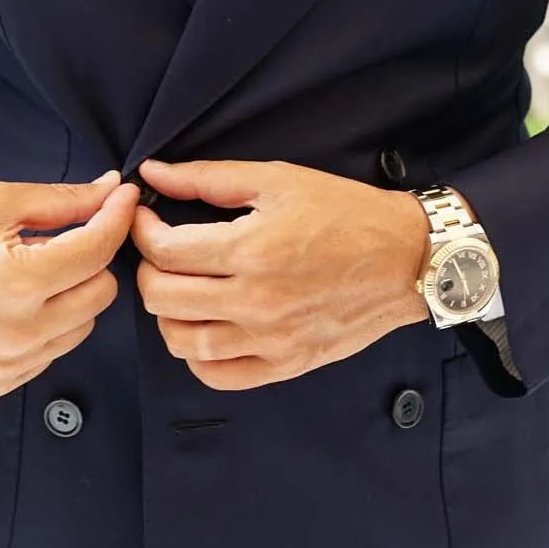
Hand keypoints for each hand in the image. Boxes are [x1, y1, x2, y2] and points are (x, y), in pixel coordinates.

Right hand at [0, 172, 139, 398]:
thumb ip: (60, 201)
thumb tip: (111, 191)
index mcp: (16, 282)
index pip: (98, 249)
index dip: (116, 216)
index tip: (122, 198)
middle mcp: (17, 333)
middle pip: (101, 291)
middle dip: (91, 258)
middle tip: (63, 236)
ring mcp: (6, 366)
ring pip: (82, 325)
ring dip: (70, 295)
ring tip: (28, 270)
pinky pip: (51, 351)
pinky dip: (46, 324)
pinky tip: (12, 302)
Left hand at [132, 158, 430, 390]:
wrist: (407, 260)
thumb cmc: (346, 214)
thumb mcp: (278, 180)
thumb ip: (208, 178)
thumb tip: (153, 173)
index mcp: (251, 249)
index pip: (162, 251)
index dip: (141, 230)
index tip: (147, 218)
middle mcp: (256, 300)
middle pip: (161, 297)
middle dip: (147, 269)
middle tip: (161, 252)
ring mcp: (270, 339)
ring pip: (181, 341)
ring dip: (168, 313)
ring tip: (182, 289)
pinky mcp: (285, 364)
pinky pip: (217, 374)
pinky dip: (197, 355)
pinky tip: (206, 327)